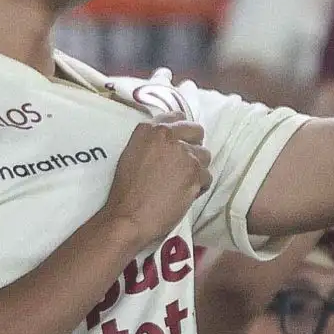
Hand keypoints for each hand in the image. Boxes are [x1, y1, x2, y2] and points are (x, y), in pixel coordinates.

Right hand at [101, 116, 210, 249]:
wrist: (128, 216)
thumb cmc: (126, 191)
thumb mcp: (132, 155)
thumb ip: (152, 143)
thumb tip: (172, 142)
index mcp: (149, 129)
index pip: (177, 117)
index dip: (182, 132)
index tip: (181, 143)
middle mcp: (168, 136)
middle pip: (197, 132)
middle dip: (194, 147)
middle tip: (184, 164)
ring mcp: (184, 153)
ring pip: (205, 155)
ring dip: (197, 169)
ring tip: (181, 183)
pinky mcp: (195, 171)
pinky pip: (207, 177)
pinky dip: (199, 187)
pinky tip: (183, 194)